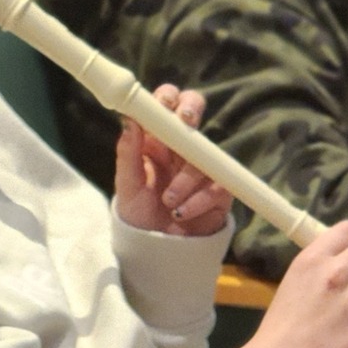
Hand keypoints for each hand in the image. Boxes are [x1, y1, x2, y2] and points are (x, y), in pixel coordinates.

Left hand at [112, 85, 231, 237]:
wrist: (157, 249)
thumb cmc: (139, 213)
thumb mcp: (127, 186)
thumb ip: (127, 153)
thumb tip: (130, 120)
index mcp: (155, 140)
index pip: (164, 106)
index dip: (167, 97)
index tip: (164, 103)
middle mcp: (179, 146)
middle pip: (193, 109)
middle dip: (190, 109)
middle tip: (185, 120)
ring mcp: (201, 164)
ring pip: (202, 153)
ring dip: (185, 178)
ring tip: (169, 202)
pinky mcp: (219, 188)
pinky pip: (217, 184)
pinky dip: (198, 199)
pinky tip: (182, 213)